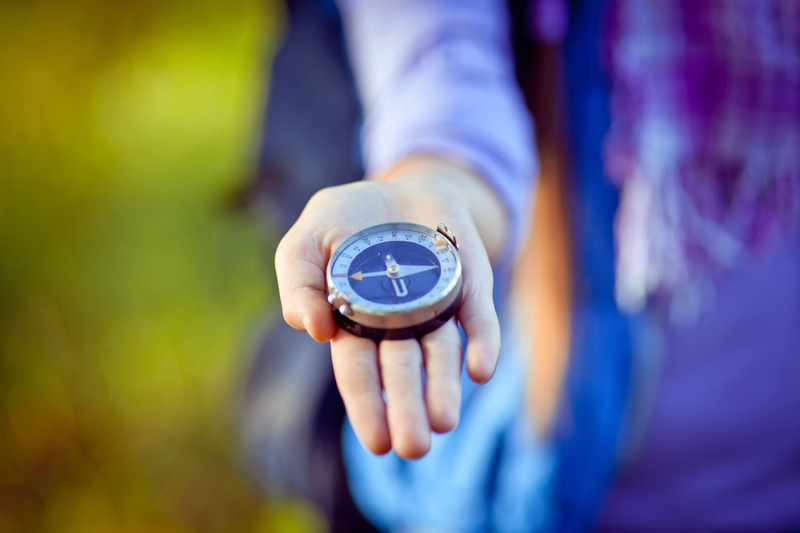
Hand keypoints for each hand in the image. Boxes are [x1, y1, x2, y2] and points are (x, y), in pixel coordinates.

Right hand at [275, 156, 506, 457]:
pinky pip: (478, 316)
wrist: (400, 186)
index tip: (376, 442)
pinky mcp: (469, 283)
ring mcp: (436, 304)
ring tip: (444, 421)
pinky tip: (482, 370)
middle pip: (402, 370)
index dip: (367, 404)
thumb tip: (311, 328)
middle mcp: (398, 323)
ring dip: (443, 385)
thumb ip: (296, 281)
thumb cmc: (346, 220)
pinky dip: (482, 341)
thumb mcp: (305, 241)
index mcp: (355, 323)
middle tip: (414, 446)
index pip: (359, 371)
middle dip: (406, 407)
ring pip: (441, 351)